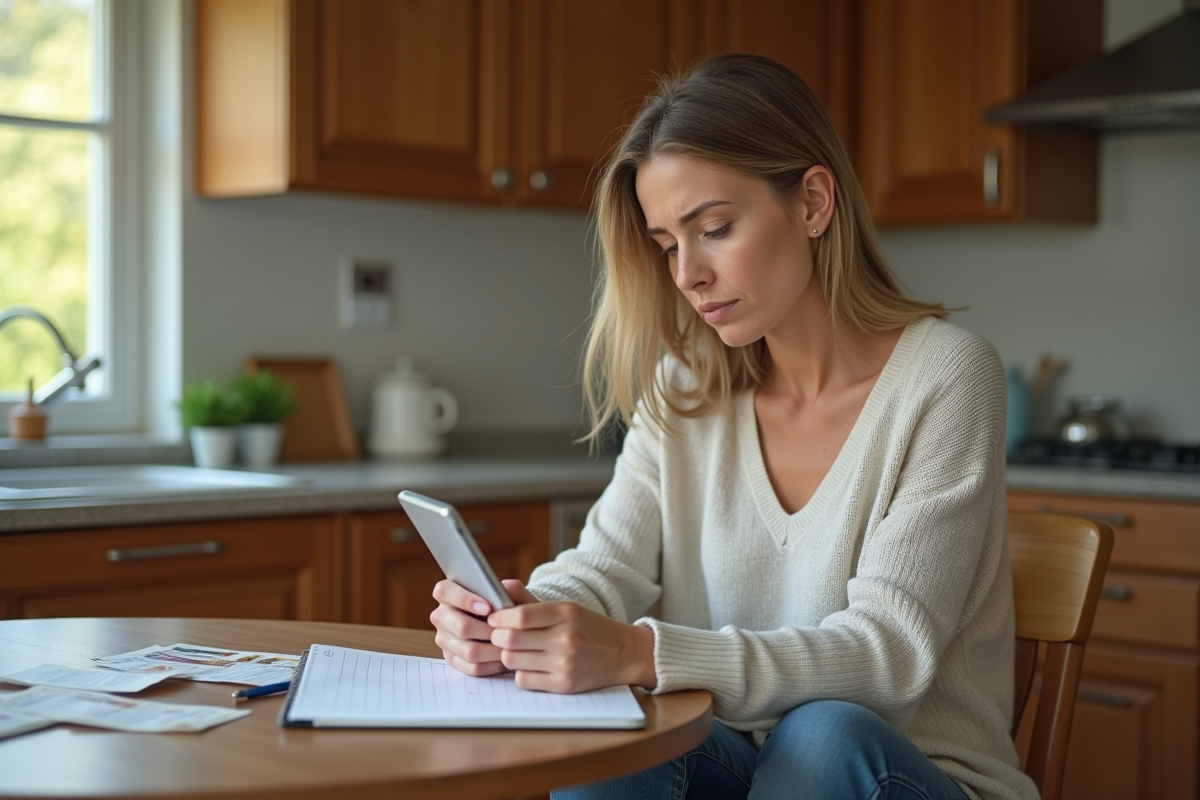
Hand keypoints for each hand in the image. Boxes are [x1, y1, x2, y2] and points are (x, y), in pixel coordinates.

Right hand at [430, 578, 538, 677]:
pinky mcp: (453, 659)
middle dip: (487, 631)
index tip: (488, 608)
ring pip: (468, 651)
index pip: (444, 591)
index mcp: (448, 593)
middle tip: (505, 631)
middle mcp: (442, 615)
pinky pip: (472, 667)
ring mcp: (445, 639)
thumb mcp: (514, 595)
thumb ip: (513, 589)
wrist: (510, 628)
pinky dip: (492, 664)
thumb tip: (507, 588)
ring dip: (493, 650)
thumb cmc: (508, 607)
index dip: (465, 599)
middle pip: (460, 626)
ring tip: (510, 646)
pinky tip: (504, 658)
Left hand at [487, 584, 656, 693]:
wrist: (624, 653)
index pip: (519, 616)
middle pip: (511, 639)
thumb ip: (530, 601)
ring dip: (508, 656)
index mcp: (565, 613)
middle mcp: (565, 638)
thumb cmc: (589, 628)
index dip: (499, 617)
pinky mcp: (563, 685)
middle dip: (498, 637)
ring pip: (512, 661)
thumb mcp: (566, 609)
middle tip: (499, 636)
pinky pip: (523, 680)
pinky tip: (531, 666)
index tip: (494, 618)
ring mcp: (564, 664)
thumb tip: (501, 586)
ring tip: (517, 650)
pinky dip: (521, 673)